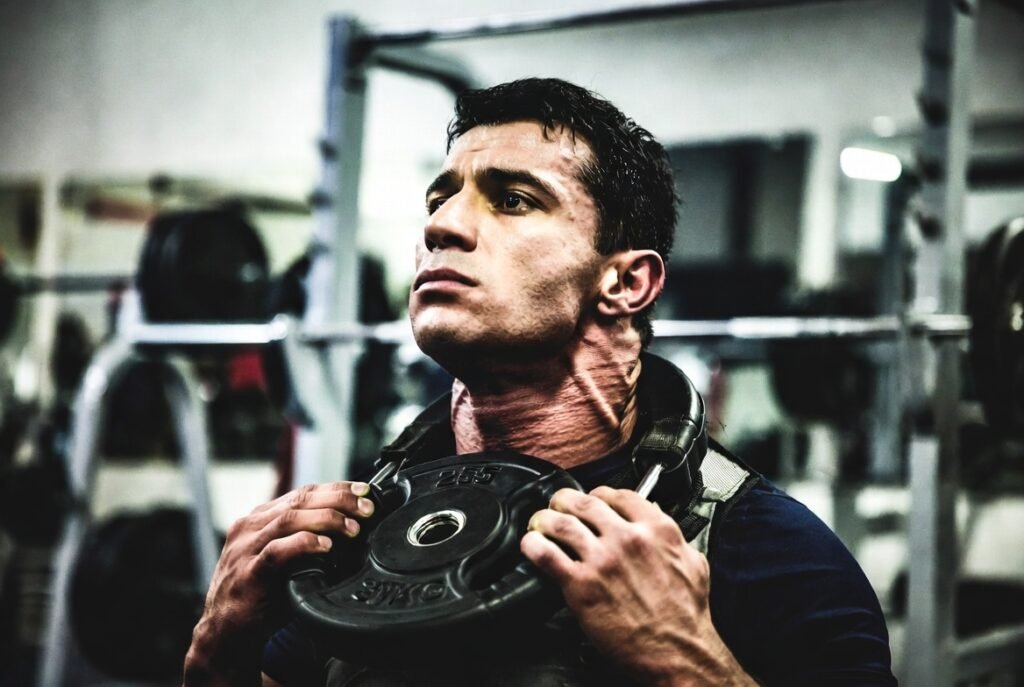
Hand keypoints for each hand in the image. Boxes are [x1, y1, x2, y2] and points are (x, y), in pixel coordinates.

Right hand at [183, 481, 374, 685]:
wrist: (224, 632)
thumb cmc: (260, 594)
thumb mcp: (283, 558)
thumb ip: (304, 538)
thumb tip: (350, 527)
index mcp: (260, 518)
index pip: (303, 492)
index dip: (336, 489)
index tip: (364, 492)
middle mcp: (251, 527)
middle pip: (301, 500)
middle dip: (339, 500)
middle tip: (366, 508)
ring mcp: (246, 549)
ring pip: (290, 519)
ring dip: (327, 519)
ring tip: (352, 527)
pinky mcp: (248, 573)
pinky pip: (277, 551)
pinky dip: (304, 544)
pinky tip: (325, 546)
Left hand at [520, 486, 755, 686]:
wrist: (676, 650)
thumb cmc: (685, 615)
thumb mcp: (693, 563)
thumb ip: (674, 538)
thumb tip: (659, 519)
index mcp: (656, 529)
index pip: (618, 494)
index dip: (600, 494)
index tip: (593, 499)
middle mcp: (628, 538)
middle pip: (584, 502)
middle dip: (566, 500)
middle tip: (559, 506)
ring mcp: (603, 559)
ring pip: (561, 523)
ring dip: (545, 519)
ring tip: (540, 523)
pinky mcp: (582, 584)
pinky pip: (547, 555)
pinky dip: (533, 545)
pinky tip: (531, 545)